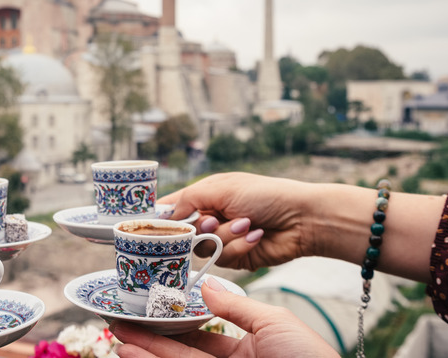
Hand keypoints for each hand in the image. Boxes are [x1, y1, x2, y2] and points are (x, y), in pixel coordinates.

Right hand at [111, 277, 338, 357]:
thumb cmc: (309, 357)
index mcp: (248, 346)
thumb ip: (234, 306)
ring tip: (117, 338)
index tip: (150, 307)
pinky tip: (132, 355)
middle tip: (120, 322)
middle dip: (150, 337)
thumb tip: (204, 283)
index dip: (175, 321)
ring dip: (145, 352)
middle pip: (181, 349)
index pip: (203, 332)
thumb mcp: (273, 321)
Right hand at [160, 172, 317, 270]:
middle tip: (212, 220)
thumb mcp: (222, 188)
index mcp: (205, 195)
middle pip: (182, 233)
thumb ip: (189, 199)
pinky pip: (222, 258)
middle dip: (200, 227)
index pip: (172, 206)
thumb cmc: (265, 195)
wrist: (301, 219)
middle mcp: (209, 217)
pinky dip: (239, 246)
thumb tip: (168, 215)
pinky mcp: (235, 256)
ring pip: (202, 248)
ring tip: (246, 223)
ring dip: (225, 236)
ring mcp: (221, 238)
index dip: (160, 216)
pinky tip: (255, 235)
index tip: (146, 225)